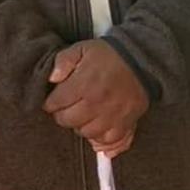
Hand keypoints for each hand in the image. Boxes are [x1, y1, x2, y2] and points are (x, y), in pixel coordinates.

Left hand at [43, 40, 148, 156]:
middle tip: (64, 109)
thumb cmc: (107, 56)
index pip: (57, 103)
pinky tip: (95, 131)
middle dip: (62, 115)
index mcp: (84, 84)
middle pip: (69, 121)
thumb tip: (51, 79)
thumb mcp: (81, 49)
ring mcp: (113, 115)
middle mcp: (98, 103)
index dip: (49, 103)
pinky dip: (100, 139)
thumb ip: (62, 61)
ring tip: (80, 117)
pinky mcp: (127, 123)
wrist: (140, 61)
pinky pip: (110, 141)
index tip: (51, 101)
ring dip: (79, 127)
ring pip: (87, 133)